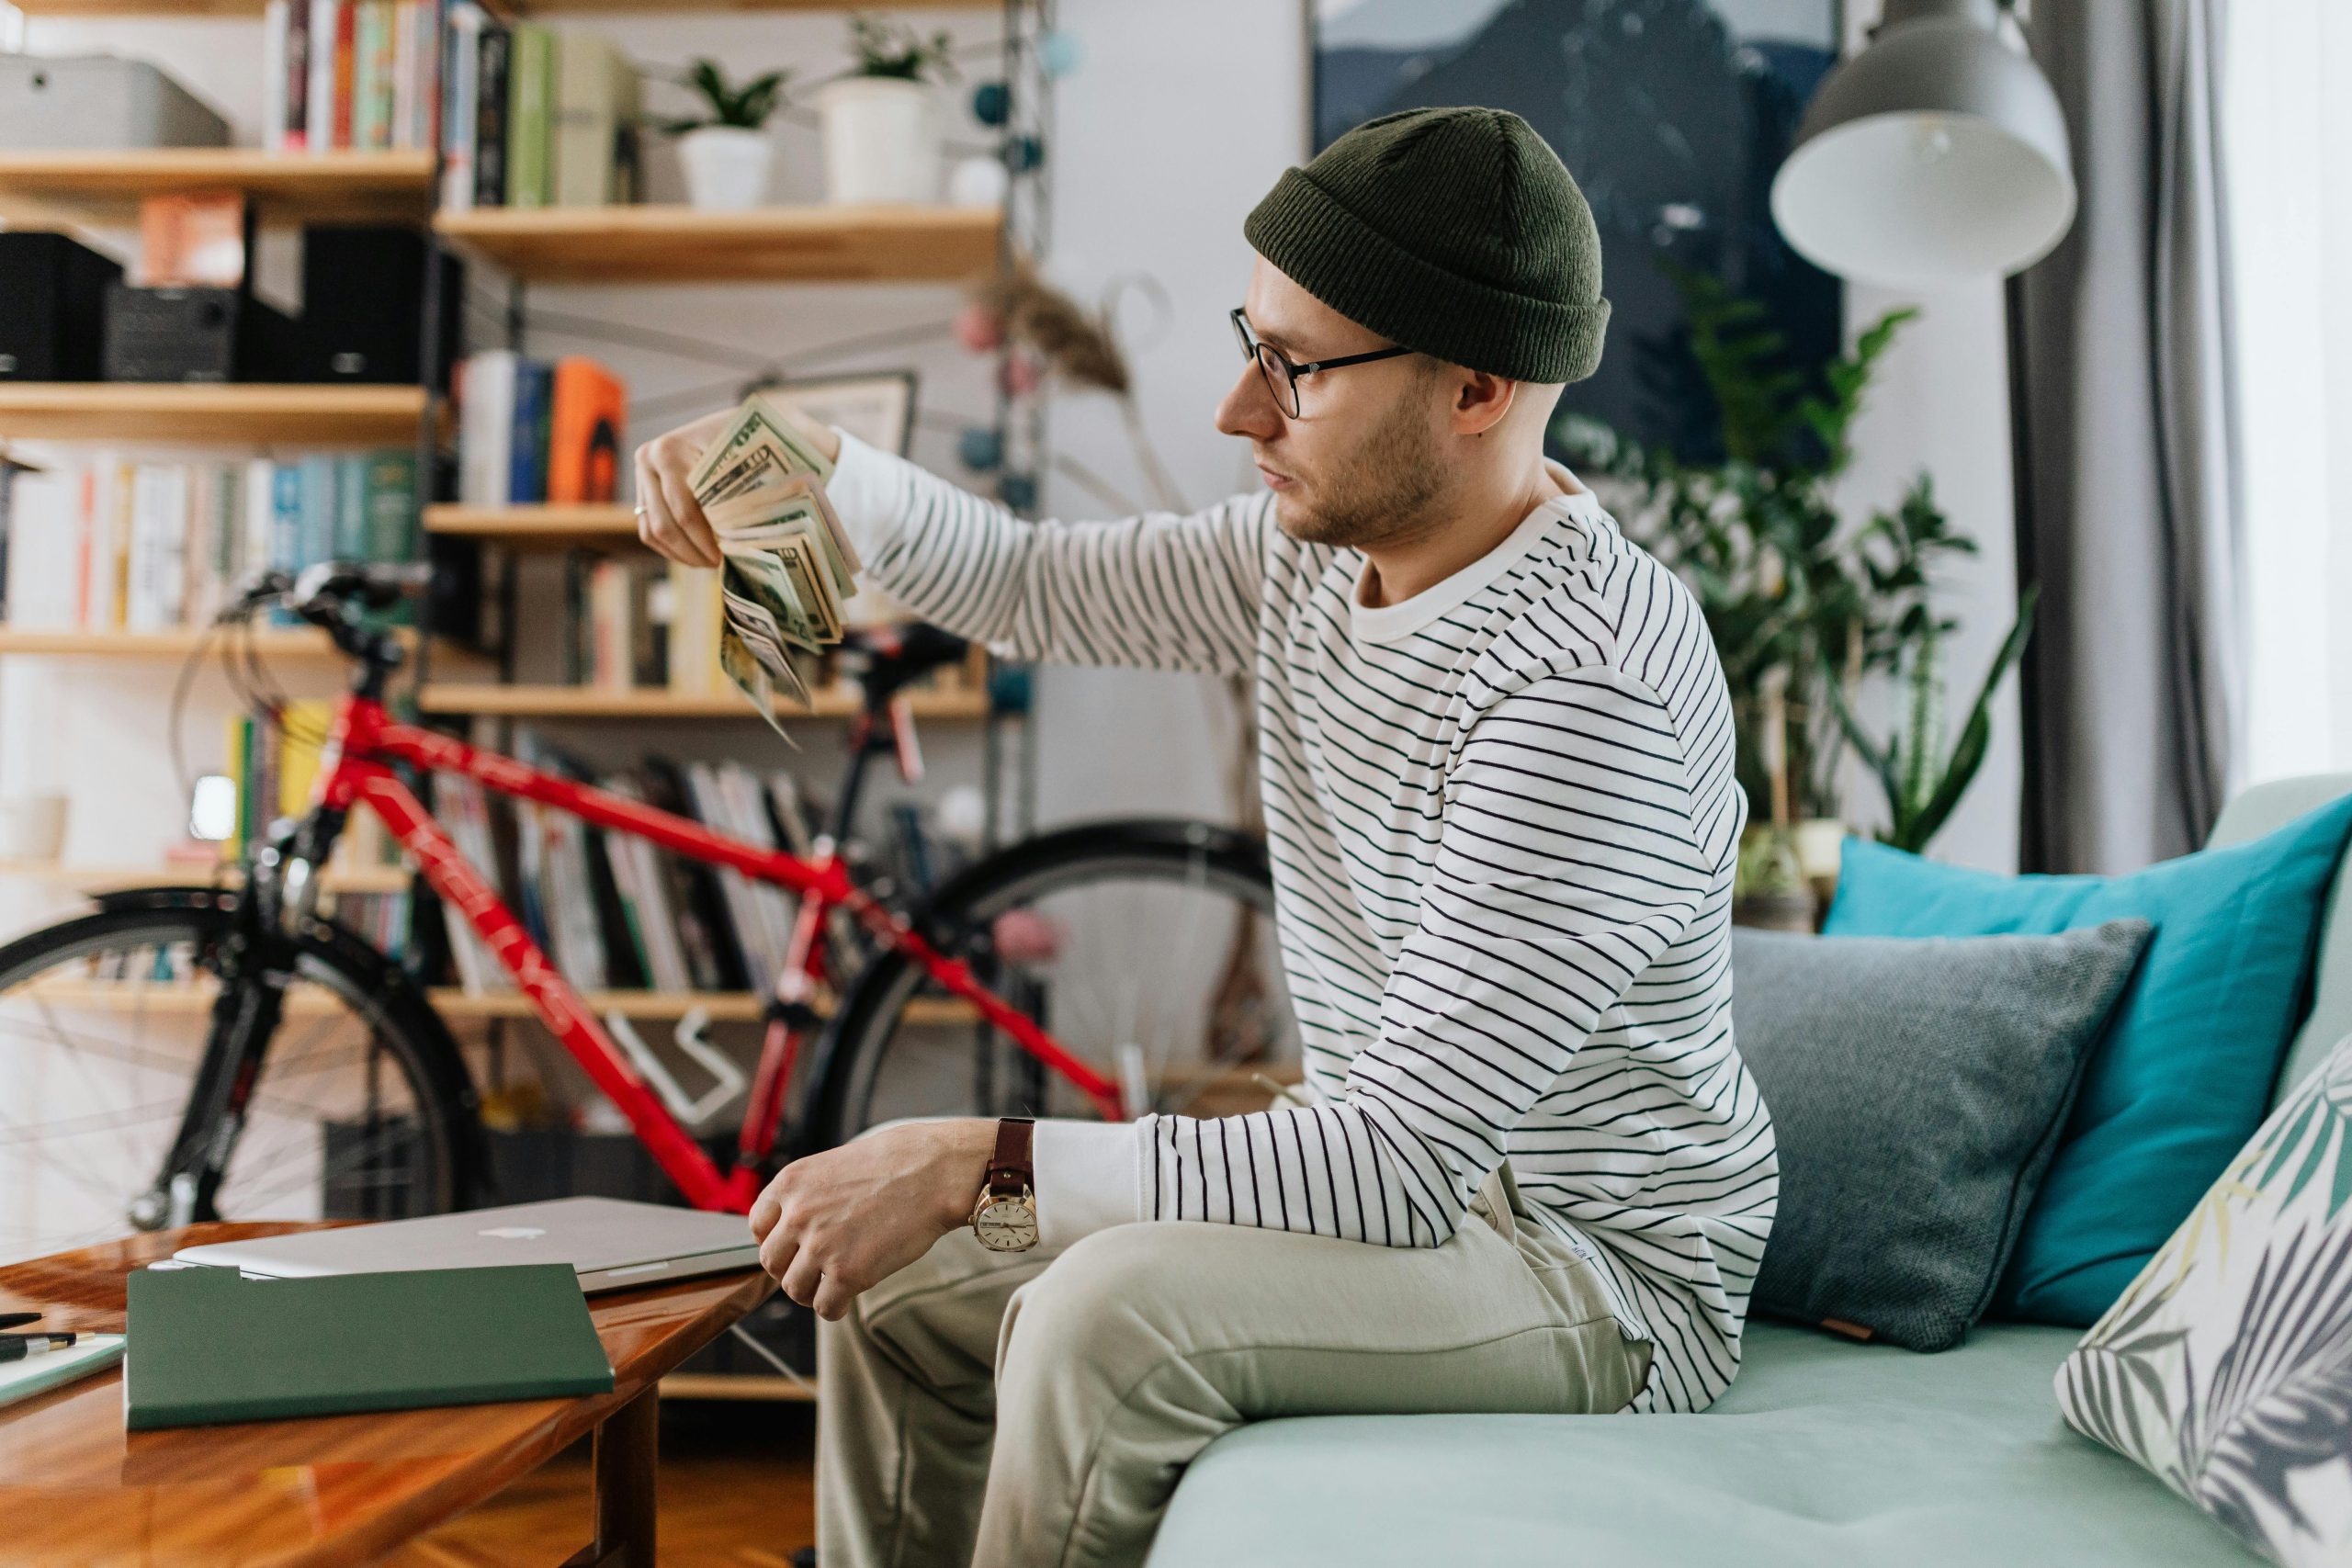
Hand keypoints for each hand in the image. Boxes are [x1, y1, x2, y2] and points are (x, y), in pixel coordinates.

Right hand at [633, 402, 842, 567]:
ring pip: (654, 532)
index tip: (728, 557)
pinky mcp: (646, 492)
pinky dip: (675, 549)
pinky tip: (703, 556)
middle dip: (694, 551)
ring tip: (715, 563)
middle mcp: (650, 458)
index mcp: (671, 448)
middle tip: (722, 565)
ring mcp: (644, 476)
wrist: (755, 428)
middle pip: (665, 525)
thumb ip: (756, 481)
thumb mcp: (767, 453)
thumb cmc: (766, 440)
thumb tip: (754, 523)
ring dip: (684, 554)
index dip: (706, 540)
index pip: (684, 509)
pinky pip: (650, 532)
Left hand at [749, 1118, 995, 1319]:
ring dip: (811, 1292)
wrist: (936, 1171)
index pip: (758, 1227)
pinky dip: (834, 1308)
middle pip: (771, 1262)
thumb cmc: (898, 1161)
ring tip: (832, 1286)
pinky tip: (847, 1299)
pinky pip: (824, 1307)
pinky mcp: (847, 1273)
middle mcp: (797, 1214)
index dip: (777, 1241)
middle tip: (815, 1271)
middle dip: (791, 1270)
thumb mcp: (836, 1165)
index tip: (795, 1248)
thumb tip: (800, 1227)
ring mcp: (820, 1245)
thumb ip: (810, 1194)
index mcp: (791, 1183)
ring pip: (794, 1288)